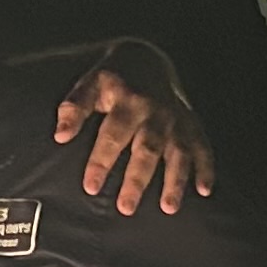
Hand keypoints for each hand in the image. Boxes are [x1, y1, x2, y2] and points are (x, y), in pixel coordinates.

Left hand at [56, 58, 213, 213]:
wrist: (147, 58)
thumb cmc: (112, 79)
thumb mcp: (90, 85)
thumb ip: (74, 108)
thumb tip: (60, 136)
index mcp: (128, 101)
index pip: (113, 134)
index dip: (101, 161)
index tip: (91, 187)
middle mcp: (156, 112)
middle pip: (147, 148)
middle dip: (137, 179)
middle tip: (126, 207)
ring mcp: (177, 120)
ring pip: (179, 152)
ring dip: (175, 180)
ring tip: (168, 208)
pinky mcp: (191, 125)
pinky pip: (203, 147)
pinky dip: (206, 168)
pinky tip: (205, 191)